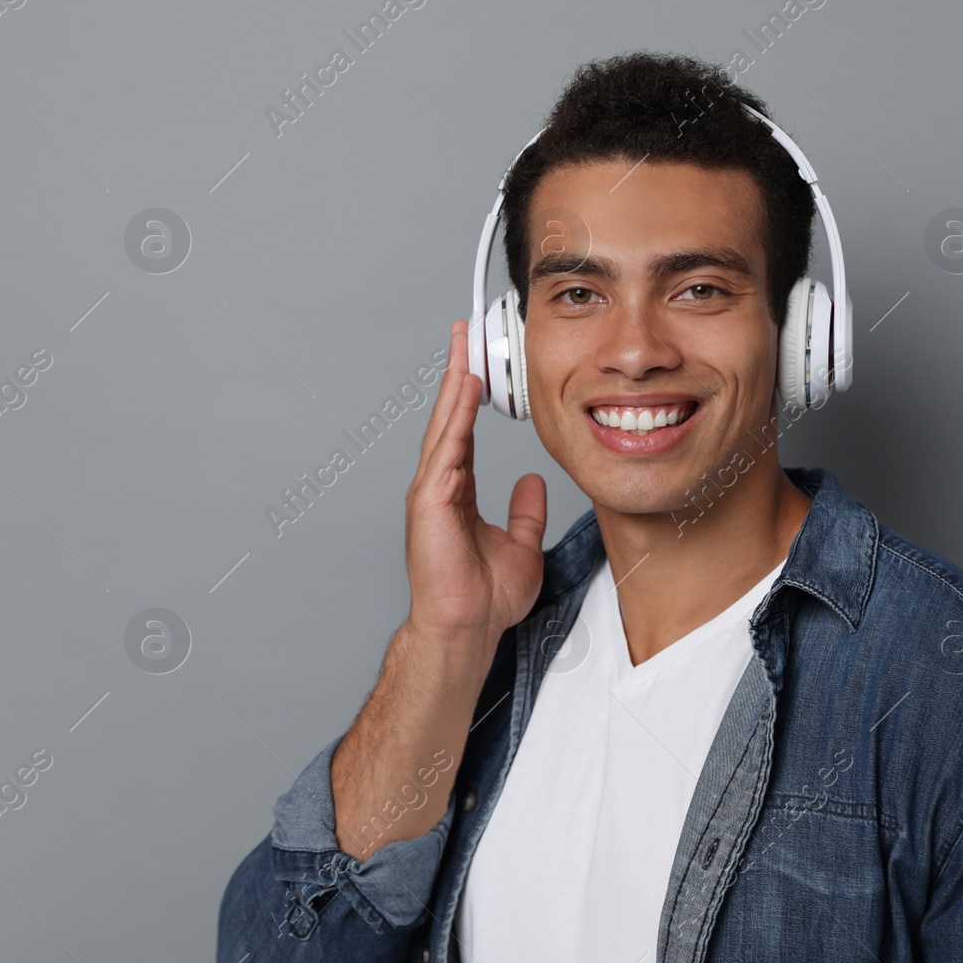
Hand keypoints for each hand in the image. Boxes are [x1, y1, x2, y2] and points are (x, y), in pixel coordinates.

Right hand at [404, 319, 547, 645]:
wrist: (466, 627)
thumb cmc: (483, 599)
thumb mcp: (519, 546)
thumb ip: (525, 512)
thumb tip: (532, 483)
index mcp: (456, 493)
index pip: (462, 431)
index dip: (468, 396)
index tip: (474, 362)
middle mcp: (439, 486)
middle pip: (448, 417)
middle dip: (455, 373)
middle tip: (462, 334)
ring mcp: (431, 491)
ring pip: (444, 424)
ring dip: (453, 384)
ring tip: (463, 347)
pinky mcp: (431, 500)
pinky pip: (447, 447)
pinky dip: (455, 415)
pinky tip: (464, 388)